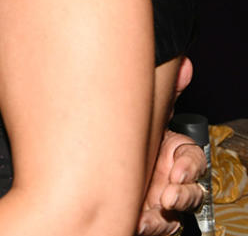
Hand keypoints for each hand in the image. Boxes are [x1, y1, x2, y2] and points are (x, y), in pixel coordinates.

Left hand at [136, 59, 205, 235]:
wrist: (93, 164)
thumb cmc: (128, 137)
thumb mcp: (143, 113)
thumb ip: (163, 91)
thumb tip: (184, 65)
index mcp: (172, 153)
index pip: (192, 160)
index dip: (189, 167)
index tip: (177, 172)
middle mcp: (169, 179)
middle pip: (189, 193)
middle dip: (182, 195)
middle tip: (167, 196)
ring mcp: (157, 200)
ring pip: (172, 214)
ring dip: (163, 216)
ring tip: (147, 214)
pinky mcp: (144, 218)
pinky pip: (151, 227)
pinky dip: (143, 225)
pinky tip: (132, 221)